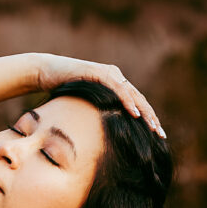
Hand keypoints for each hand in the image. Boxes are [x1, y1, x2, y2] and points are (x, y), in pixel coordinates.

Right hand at [33, 53, 164, 136]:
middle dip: (151, 118)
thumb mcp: (83, 104)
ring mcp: (109, 73)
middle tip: (160, 134)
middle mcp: (115, 77)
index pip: (135, 103)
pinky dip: (127, 101)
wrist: (45, 72)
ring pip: (132, 95)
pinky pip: (117, 89)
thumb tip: (99, 132)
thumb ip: (95, 112)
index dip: (147, 118)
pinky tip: (135, 114)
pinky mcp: (100, 73)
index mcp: (114, 85)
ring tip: (153, 127)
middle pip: (139, 100)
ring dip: (144, 112)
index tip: (155, 135)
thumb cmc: (62, 90)